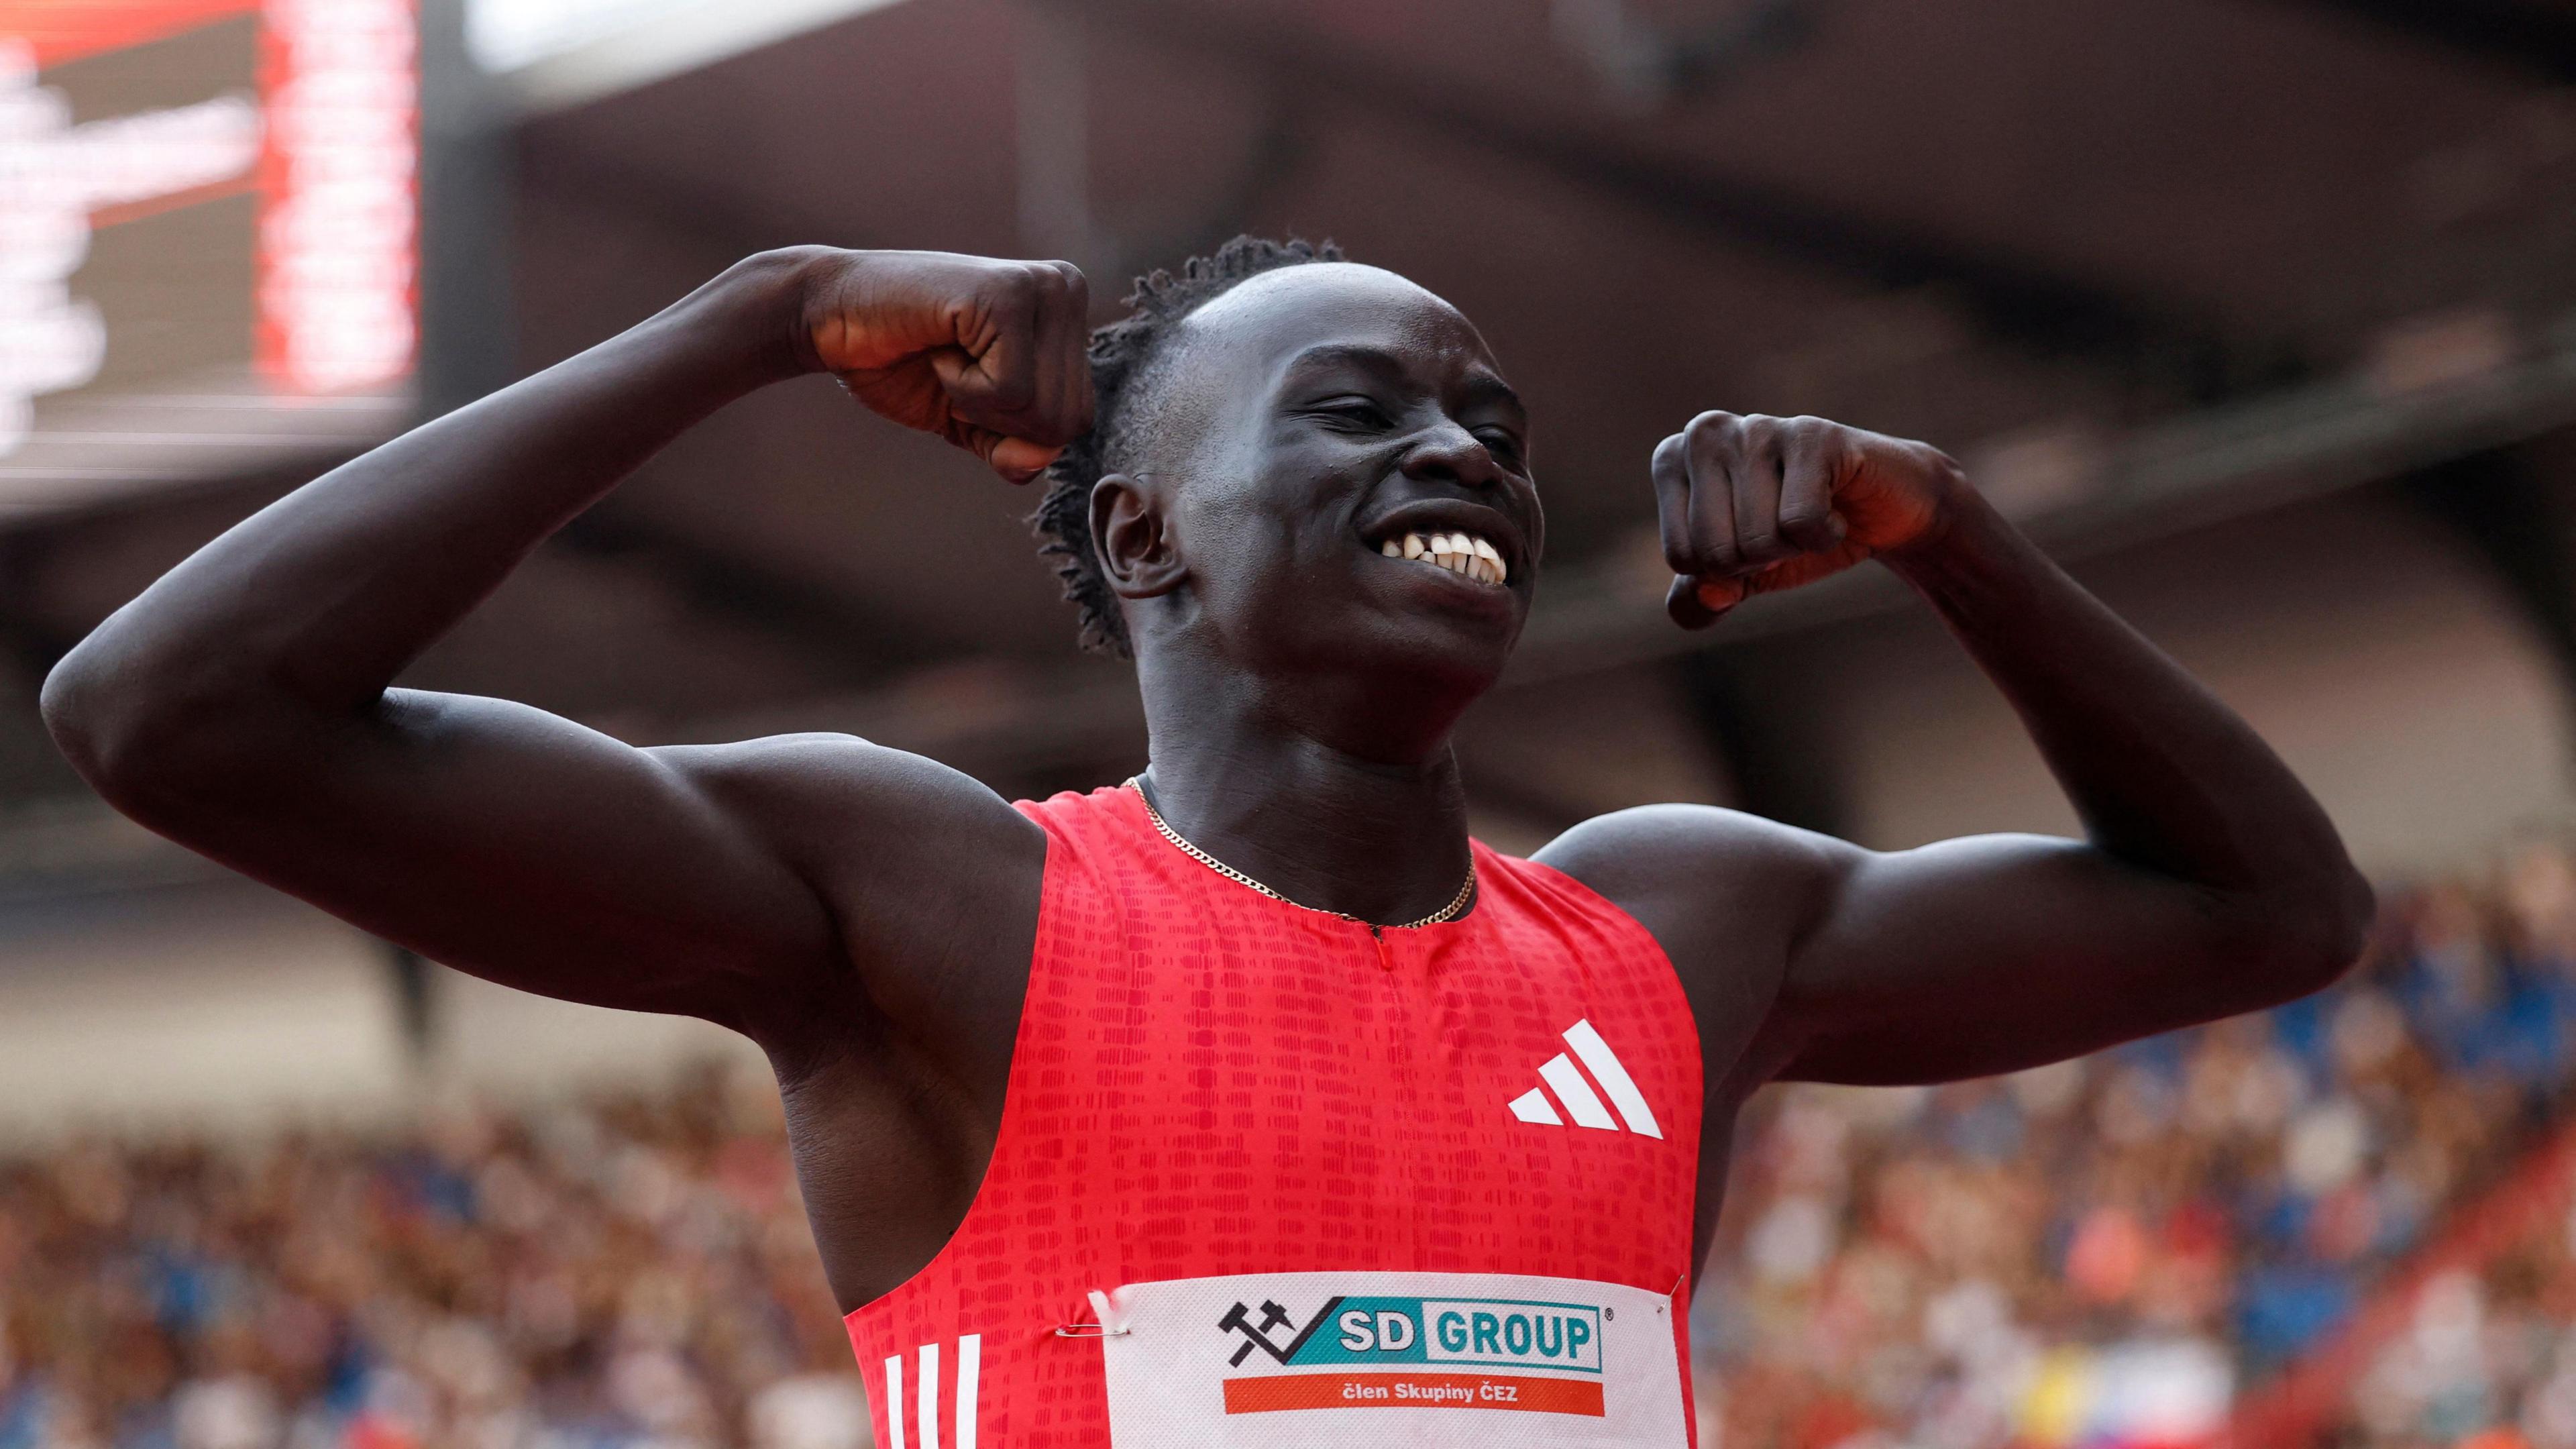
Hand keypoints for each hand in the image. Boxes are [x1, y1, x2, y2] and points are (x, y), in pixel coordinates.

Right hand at [800, 250, 1093, 482]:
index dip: (1013, 429)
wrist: (830, 316)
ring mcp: (1043, 287)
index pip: (1075, 420)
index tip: (967, 380)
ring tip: (946, 355)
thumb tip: (1039, 460)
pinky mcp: (1010, 294)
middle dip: (998, 420)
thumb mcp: (972, 420)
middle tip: (951, 368)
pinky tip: (939, 345)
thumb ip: (1015, 449)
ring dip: (978, 403)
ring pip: (1043, 411)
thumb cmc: (900, 362)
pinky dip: (963, 388)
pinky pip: (1012, 393)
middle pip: (1067, 421)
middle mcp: (1067, 290)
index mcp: (1069, 317)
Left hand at [1652, 412, 1963, 627]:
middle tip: (1785, 530)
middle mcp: (1704, 433)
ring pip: (1757, 538)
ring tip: (1811, 515)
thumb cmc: (1796, 537)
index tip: (1752, 539)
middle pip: (1716, 551)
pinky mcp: (1813, 435)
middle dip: (1760, 560)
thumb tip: (1707, 595)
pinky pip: (1800, 521)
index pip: (1682, 557)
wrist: (1883, 512)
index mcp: (1671, 460)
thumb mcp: (1741, 576)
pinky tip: (1837, 511)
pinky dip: (1825, 537)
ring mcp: (1757, 427)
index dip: (1727, 569)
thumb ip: (1701, 598)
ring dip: (1794, 547)